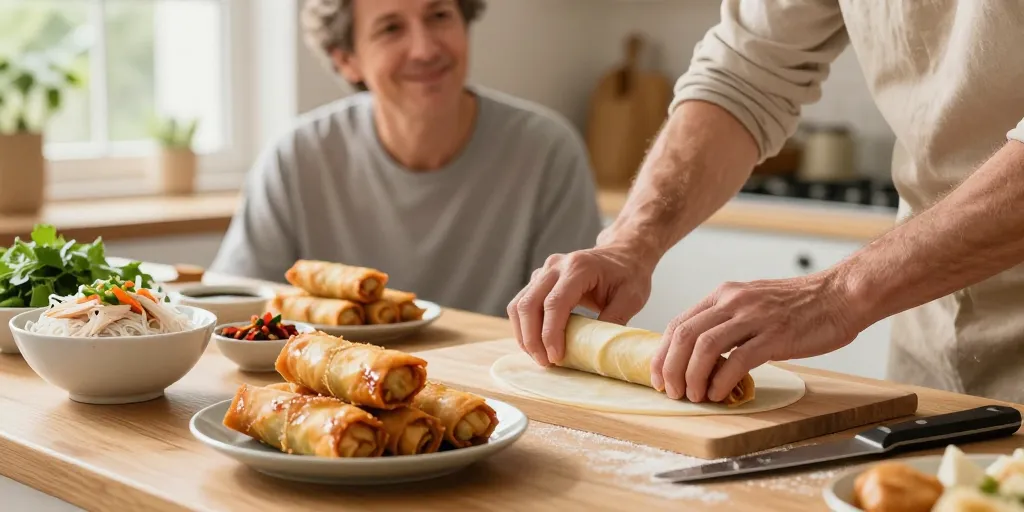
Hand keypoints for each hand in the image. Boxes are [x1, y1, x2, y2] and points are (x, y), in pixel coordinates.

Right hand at [507, 245, 654, 366]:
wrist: (622, 254)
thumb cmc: (628, 274)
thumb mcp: (631, 298)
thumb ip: (613, 321)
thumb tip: (596, 351)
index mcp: (579, 267)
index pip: (555, 303)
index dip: (551, 333)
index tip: (556, 358)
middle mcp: (556, 266)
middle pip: (529, 304)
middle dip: (532, 339)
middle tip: (545, 363)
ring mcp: (544, 271)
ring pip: (519, 305)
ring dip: (523, 335)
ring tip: (539, 357)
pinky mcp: (539, 279)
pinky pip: (521, 304)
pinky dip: (524, 326)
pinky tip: (536, 343)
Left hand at [650, 270, 864, 402]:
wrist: (840, 295)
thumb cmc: (799, 306)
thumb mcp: (752, 304)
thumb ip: (726, 323)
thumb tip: (702, 355)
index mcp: (724, 295)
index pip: (679, 324)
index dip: (663, 353)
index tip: (659, 376)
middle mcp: (733, 302)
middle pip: (685, 335)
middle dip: (671, 368)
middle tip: (673, 392)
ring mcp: (754, 317)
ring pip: (705, 347)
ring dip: (692, 376)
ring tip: (694, 396)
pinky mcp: (775, 336)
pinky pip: (738, 359)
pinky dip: (722, 380)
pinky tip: (720, 393)